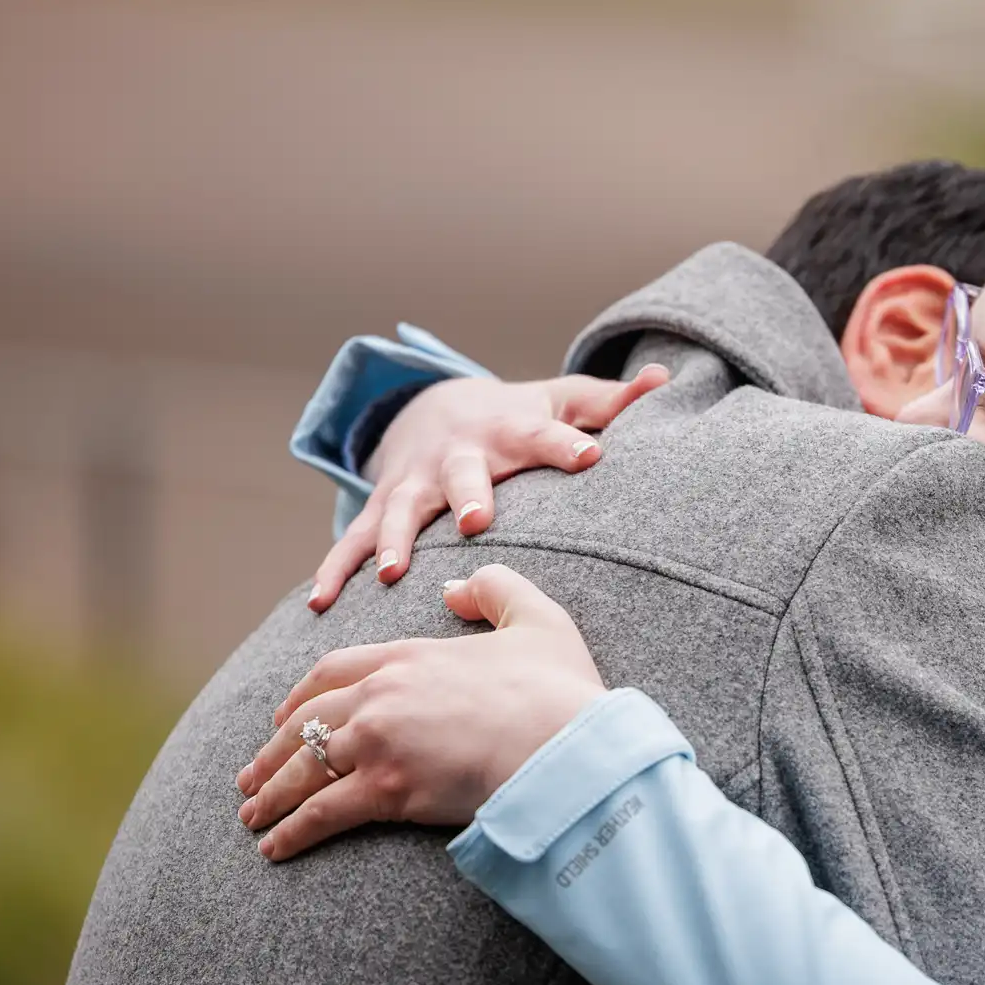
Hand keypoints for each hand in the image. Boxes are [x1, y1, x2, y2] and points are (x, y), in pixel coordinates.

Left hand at [238, 565, 606, 859]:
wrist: (568, 746)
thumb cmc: (560, 691)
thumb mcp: (537, 619)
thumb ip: (495, 589)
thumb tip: (453, 587)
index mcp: (410, 655)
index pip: (334, 671)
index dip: (301, 696)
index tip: (285, 717)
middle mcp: (381, 695)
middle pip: (305, 721)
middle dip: (273, 751)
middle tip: (253, 775)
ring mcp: (378, 742)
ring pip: (303, 767)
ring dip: (270, 794)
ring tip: (252, 817)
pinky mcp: (386, 790)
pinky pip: (321, 813)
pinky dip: (290, 831)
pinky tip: (272, 847)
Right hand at [307, 366, 669, 610]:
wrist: (437, 407)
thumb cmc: (517, 417)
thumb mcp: (561, 401)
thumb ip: (611, 402)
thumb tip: (663, 380)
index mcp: (509, 432)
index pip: (544, 435)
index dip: (566, 443)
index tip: (591, 455)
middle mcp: (458, 456)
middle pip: (465, 474)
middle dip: (469, 495)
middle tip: (478, 521)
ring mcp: (414, 483)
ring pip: (402, 512)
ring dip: (395, 541)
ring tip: (394, 573)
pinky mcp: (382, 506)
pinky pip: (353, 541)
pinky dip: (335, 569)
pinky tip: (320, 604)